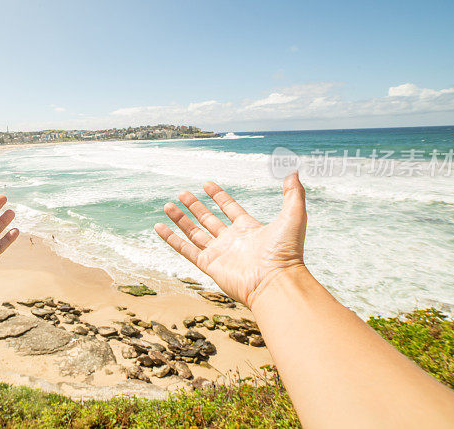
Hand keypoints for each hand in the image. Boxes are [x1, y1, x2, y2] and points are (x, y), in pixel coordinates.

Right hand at [155, 172, 306, 307]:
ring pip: (194, 233)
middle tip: (183, 193)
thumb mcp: (294, 216)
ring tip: (168, 205)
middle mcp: (232, 241)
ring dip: (181, 219)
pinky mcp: (209, 265)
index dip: (218, 196)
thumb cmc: (286, 252)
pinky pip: (186, 250)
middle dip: (195, 206)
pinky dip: (172, 239)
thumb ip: (293, 193)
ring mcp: (219, 253)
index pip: (230, 209)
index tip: (207, 184)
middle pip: (208, 220)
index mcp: (249, 229)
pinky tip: (160, 227)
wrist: (276, 282)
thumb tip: (294, 171)